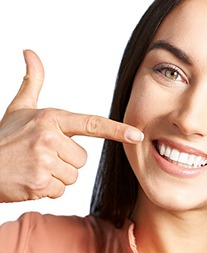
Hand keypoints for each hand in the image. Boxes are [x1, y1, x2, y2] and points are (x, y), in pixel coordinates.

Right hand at [0, 50, 142, 201]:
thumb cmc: (3, 138)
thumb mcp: (19, 108)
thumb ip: (32, 82)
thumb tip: (30, 52)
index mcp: (51, 118)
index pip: (92, 124)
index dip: (117, 130)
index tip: (137, 135)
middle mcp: (49, 138)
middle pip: (82, 159)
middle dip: (66, 161)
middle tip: (41, 156)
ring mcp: (43, 162)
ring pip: (72, 176)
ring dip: (57, 176)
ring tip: (34, 167)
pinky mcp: (38, 183)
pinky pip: (60, 190)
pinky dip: (47, 189)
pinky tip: (30, 180)